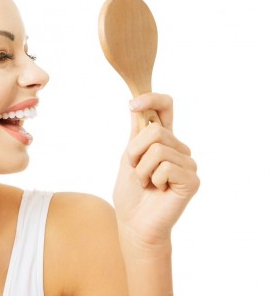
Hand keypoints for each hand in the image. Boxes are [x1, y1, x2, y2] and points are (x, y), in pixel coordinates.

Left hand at [113, 93, 198, 247]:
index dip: (152, 99)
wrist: (134, 222)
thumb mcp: (128, 157)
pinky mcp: (192, 180)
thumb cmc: (131, 192)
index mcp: (163, 140)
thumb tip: (135, 105)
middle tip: (137, 172)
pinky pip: (166, 167)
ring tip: (147, 183)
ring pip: (157, 150)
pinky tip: (158, 190)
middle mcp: (178, 148)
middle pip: (154, 131)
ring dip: (142, 170)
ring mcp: (187, 164)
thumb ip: (137, 134)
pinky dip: (153, 180)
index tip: (132, 104)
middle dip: (135, 152)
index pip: (166, 108)